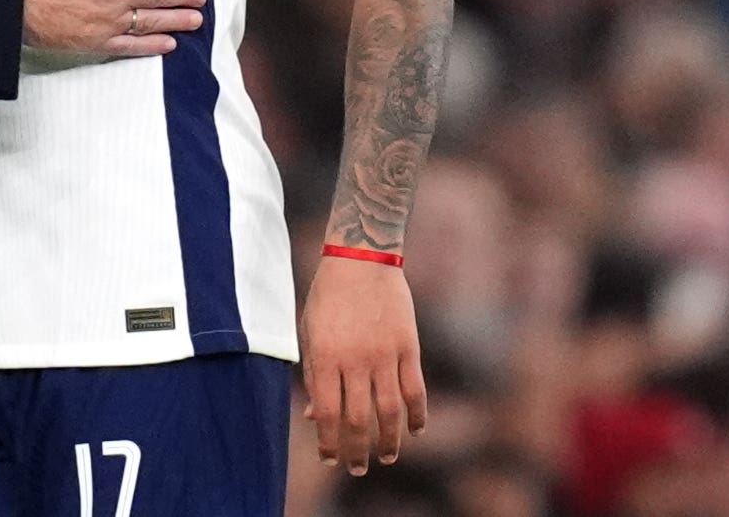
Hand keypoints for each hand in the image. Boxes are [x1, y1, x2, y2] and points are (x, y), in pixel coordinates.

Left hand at [299, 256, 428, 475]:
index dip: (328, 441)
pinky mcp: (408, 347)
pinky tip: (416, 431)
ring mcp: (384, 354)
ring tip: (387, 457)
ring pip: (390, 411)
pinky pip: (416, 390)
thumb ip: (314, 373)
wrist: (360, 258)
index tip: (330, 460)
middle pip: (358, 419)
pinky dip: (418, 415)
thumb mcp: (310, 331)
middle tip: (357, 469)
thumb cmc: (327, 296)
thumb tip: (314, 415)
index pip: (326, 412)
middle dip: (357, 451)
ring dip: (389, 441)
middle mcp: (354, 360)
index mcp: (325, 356)